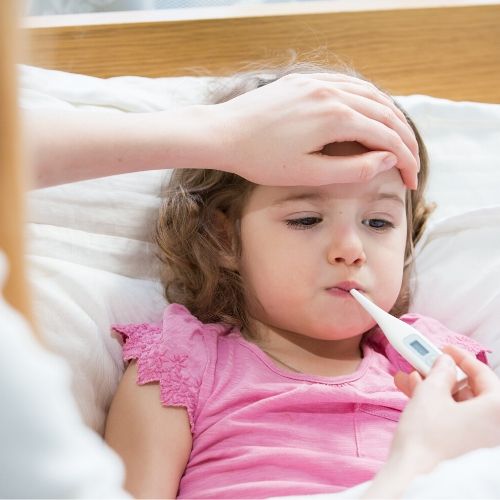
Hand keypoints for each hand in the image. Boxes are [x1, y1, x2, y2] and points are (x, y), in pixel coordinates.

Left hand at [207, 72, 419, 187]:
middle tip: (411, 163)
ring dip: (390, 117)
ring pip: (370, 95)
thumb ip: (352, 169)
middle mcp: (332, 92)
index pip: (386, 137)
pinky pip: (348, 84)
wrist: (223, 134)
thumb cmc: (261, 160)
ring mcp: (318, 82)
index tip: (412, 180)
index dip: (405, 160)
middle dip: (404, 139)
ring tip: (398, 140)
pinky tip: (370, 112)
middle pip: (385, 113)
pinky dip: (367, 99)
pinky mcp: (305, 80)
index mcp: (336, 117)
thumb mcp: (309, 173)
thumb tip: (387, 161)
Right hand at [392, 345, 499, 467]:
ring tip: (407, 379)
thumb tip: (445, 363)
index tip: (444, 348)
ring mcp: (483, 442)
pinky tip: (413, 397)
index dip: (460, 357)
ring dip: (433, 390)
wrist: (414, 479)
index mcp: (497, 410)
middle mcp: (496, 427)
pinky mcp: (468, 453)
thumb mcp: (430, 393)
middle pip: (471, 391)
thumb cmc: (426, 438)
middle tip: (421, 364)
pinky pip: (456, 422)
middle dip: (441, 375)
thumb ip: (439, 371)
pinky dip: (437, 409)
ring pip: (460, 406)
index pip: (483, 373)